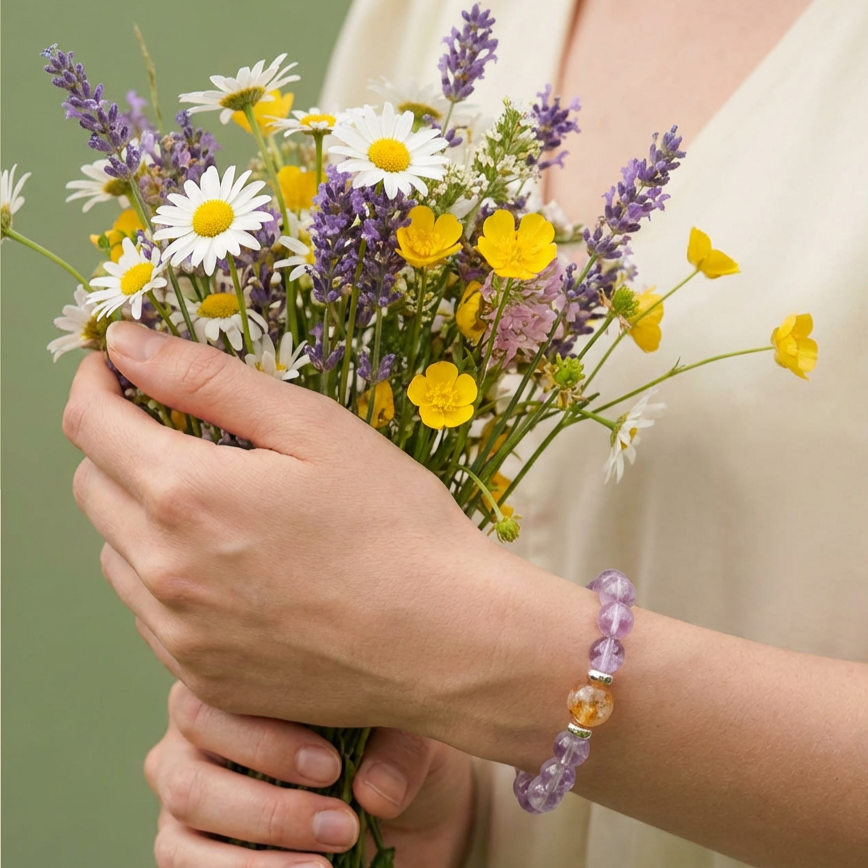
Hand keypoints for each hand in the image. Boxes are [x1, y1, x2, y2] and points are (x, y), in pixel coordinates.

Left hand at [66, 322, 561, 750]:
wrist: (448, 640)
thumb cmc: (396, 525)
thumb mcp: (313, 428)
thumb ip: (208, 381)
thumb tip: (126, 344)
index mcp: (186, 495)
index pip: (89, 423)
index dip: (95, 383)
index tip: (116, 371)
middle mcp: (164, 572)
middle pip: (92, 487)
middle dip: (120, 445)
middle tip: (183, 434)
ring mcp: (179, 635)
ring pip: (116, 554)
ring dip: (142, 517)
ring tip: (220, 510)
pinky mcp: (202, 678)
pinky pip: (149, 614)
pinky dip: (170, 579)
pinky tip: (235, 570)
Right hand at [146, 683, 474, 867]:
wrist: (405, 809)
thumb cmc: (392, 750)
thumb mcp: (410, 738)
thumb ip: (398, 750)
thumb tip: (373, 791)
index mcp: (240, 682)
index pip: (218, 696)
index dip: (267, 738)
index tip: (332, 767)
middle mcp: (196, 731)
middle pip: (191, 766)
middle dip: (267, 806)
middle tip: (342, 825)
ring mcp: (185, 788)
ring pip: (185, 811)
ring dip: (255, 853)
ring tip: (326, 866)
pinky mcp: (187, 844)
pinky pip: (183, 863)